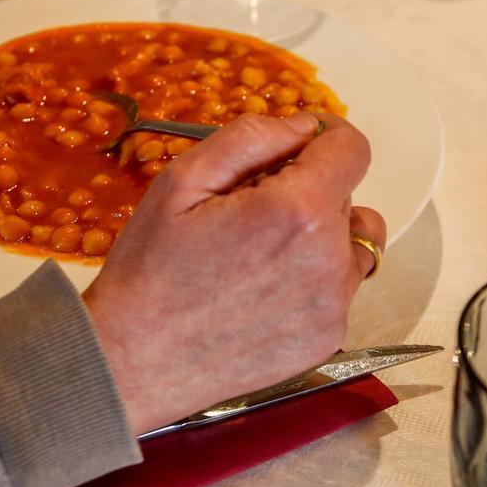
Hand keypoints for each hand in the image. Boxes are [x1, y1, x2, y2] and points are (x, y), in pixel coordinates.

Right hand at [83, 112, 384, 435]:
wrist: (134, 360)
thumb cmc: (149, 269)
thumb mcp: (182, 180)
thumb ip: (251, 138)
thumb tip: (304, 126)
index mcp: (297, 210)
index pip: (352, 149)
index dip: (321, 139)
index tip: (290, 152)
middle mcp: (329, 258)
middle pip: (349, 197)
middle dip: (307, 191)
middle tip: (246, 213)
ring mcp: (333, 305)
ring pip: (351, 246)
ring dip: (319, 238)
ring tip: (260, 255)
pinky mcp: (327, 339)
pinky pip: (337, 290)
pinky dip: (310, 281)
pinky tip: (257, 293)